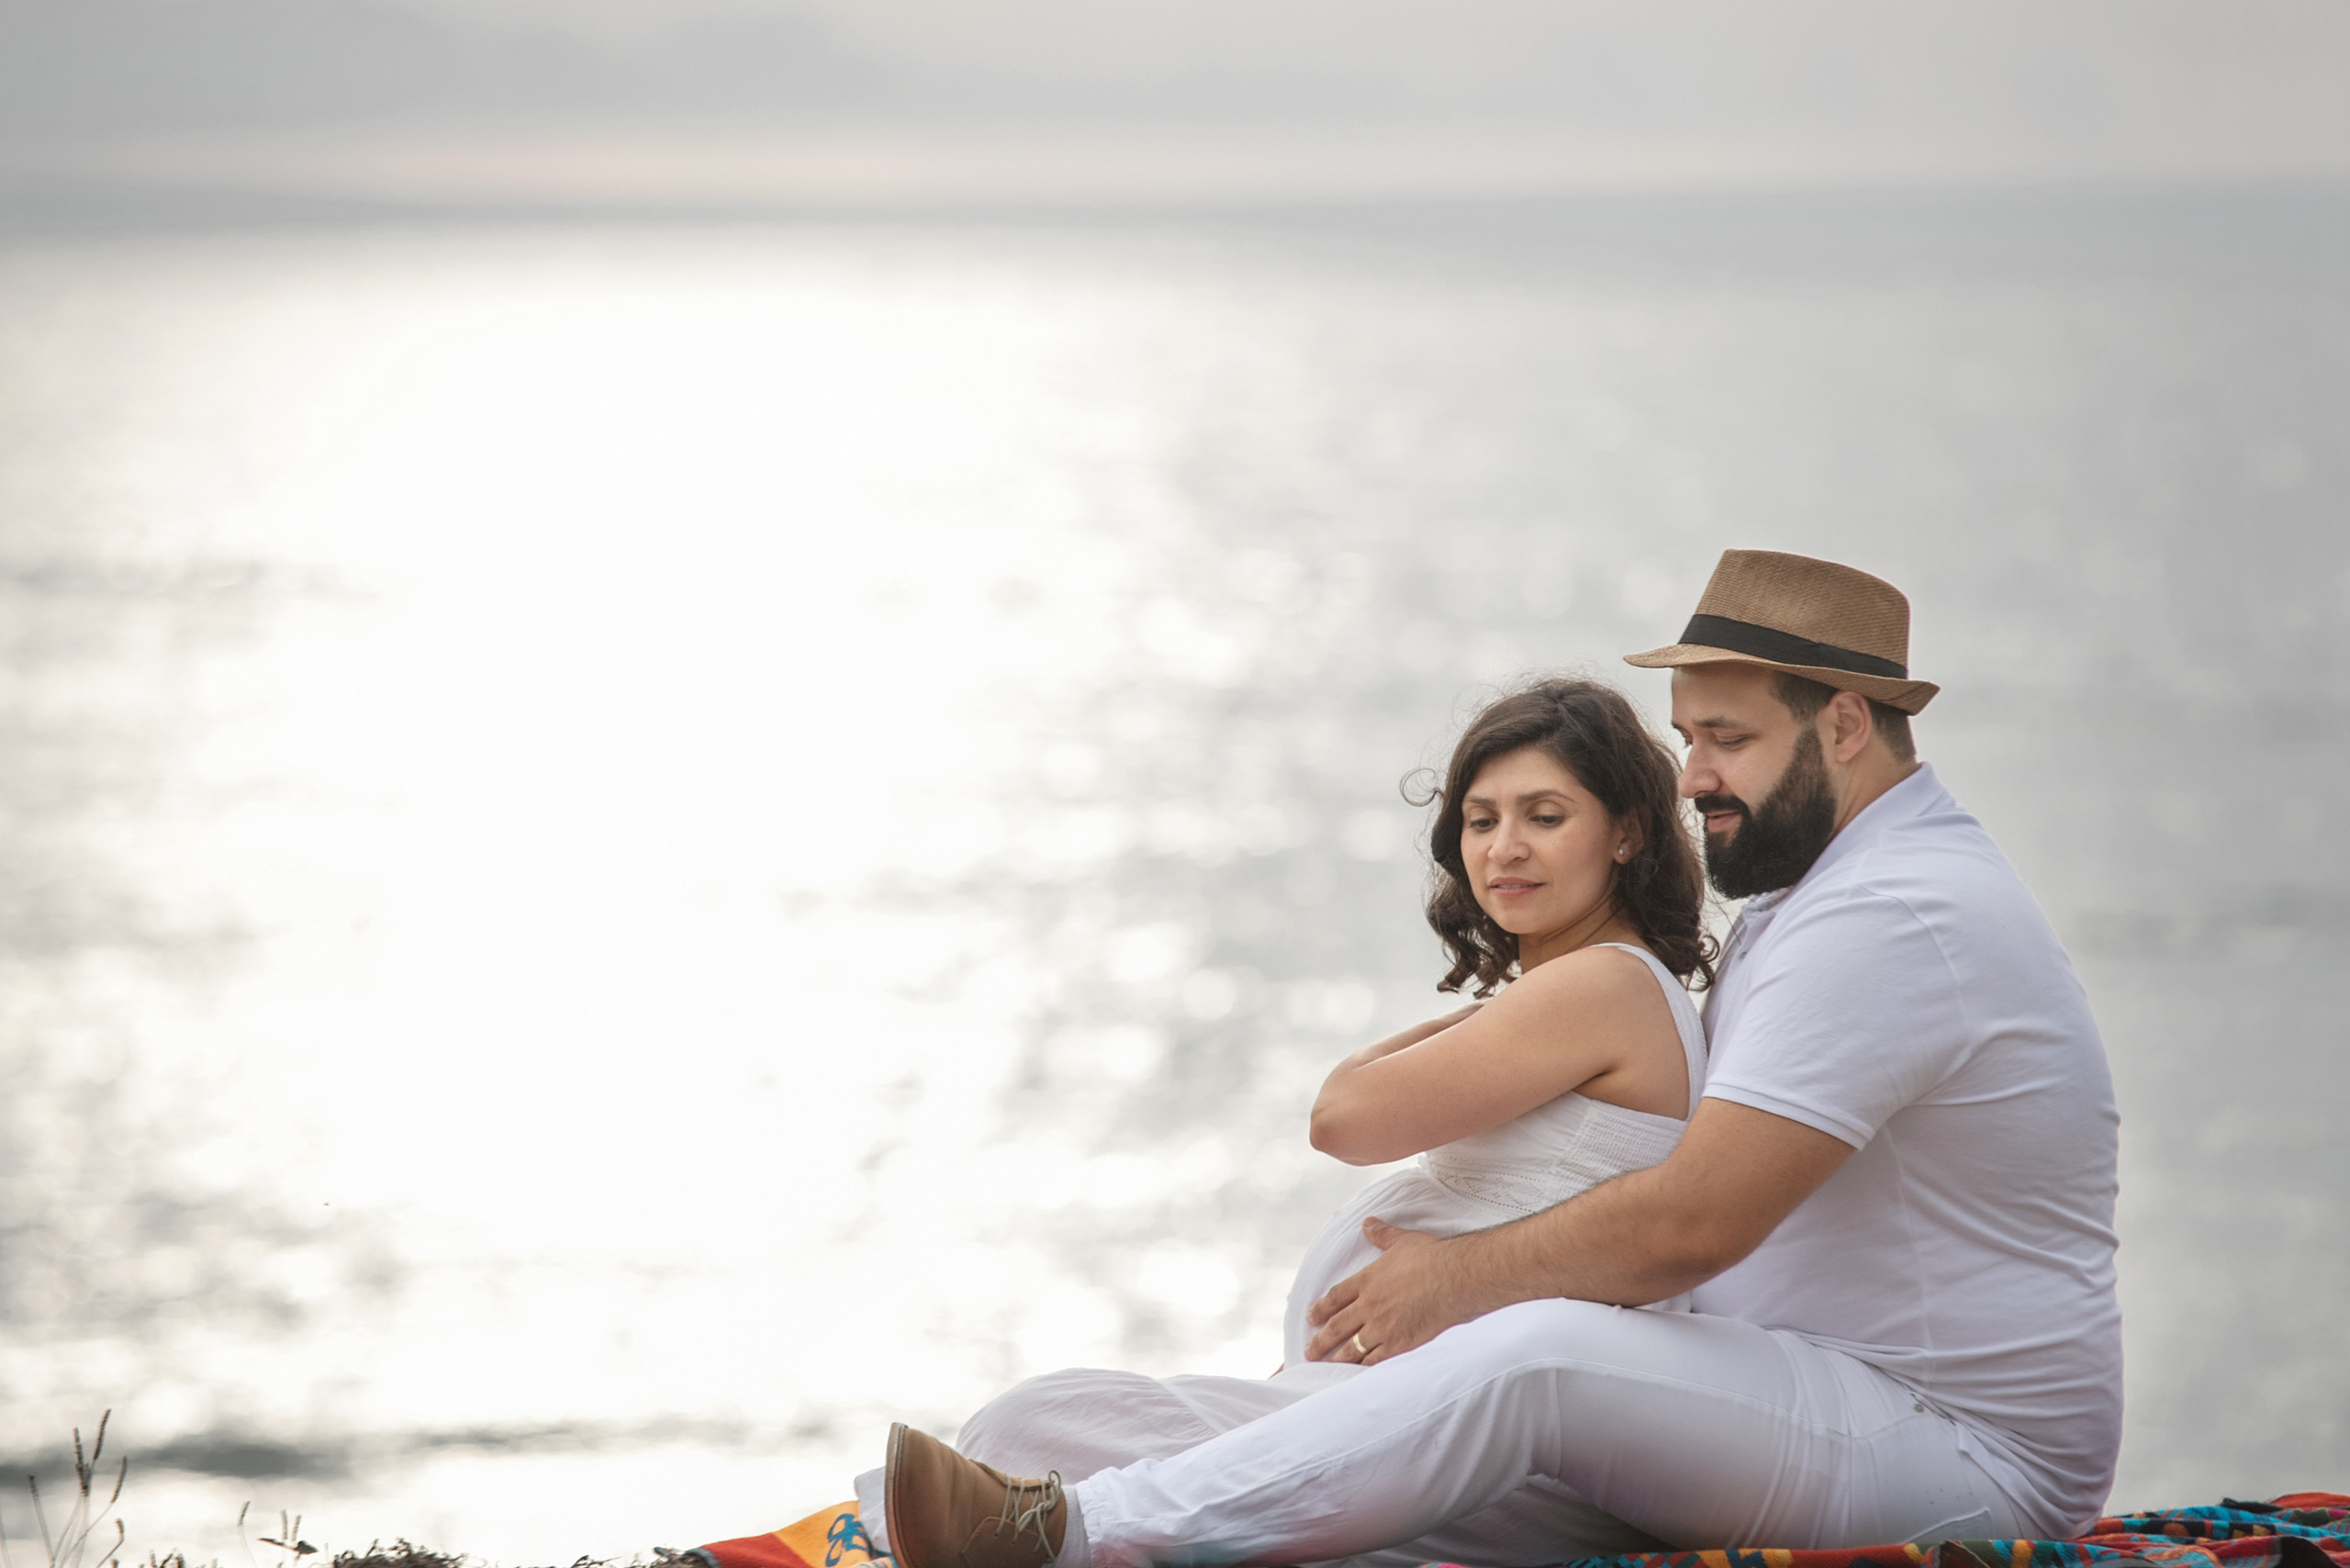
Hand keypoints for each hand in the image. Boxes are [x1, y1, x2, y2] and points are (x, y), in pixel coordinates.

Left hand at [1304, 1217, 1484, 1364]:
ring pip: (1353, 1348)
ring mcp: (1383, 1327)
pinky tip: (1357, 1373)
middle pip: (1337, 1327)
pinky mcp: (1400, 1343)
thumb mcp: (1402, 1240)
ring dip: (1337, 1359)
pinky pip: (1376, 1360)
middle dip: (1320, 1341)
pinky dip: (1364, 1367)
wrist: (1455, 1277)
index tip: (1311, 1318)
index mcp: (1367, 1280)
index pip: (1336, 1297)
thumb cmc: (1432, 1256)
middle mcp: (1369, 1305)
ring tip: (1326, 1367)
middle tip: (1309, 1351)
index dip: (1321, 1309)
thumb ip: (1382, 1234)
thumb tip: (1368, 1223)